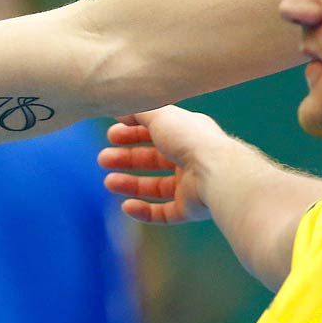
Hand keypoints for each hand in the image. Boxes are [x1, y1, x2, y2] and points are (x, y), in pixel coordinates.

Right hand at [98, 106, 224, 224]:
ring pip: (156, 186)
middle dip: (127, 158)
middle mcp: (191, 158)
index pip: (156, 132)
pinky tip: (127, 207)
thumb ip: (138, 111)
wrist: (218, 172)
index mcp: (187, 133)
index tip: (110, 134)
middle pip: (153, 159)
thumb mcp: (160, 115)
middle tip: (103, 159)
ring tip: (109, 182)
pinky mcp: (191, 208)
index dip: (132, 133)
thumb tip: (120, 110)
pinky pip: (164, 212)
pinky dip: (144, 211)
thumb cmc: (190, 139)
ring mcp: (192, 185)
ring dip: (131, 184)